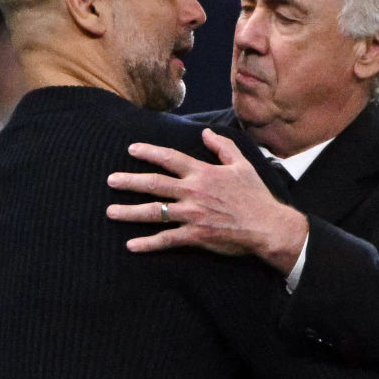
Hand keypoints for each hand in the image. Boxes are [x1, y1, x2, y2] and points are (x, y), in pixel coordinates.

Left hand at [106, 128, 307, 274]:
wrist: (267, 226)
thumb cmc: (255, 196)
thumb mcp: (242, 165)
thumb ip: (222, 147)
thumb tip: (205, 133)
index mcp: (203, 173)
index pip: (169, 158)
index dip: (149, 152)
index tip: (131, 149)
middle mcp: (193, 191)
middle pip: (154, 184)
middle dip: (129, 181)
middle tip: (110, 180)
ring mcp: (193, 214)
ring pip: (155, 212)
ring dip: (130, 212)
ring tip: (111, 212)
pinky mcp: (196, 235)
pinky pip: (167, 239)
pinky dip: (148, 244)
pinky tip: (131, 245)